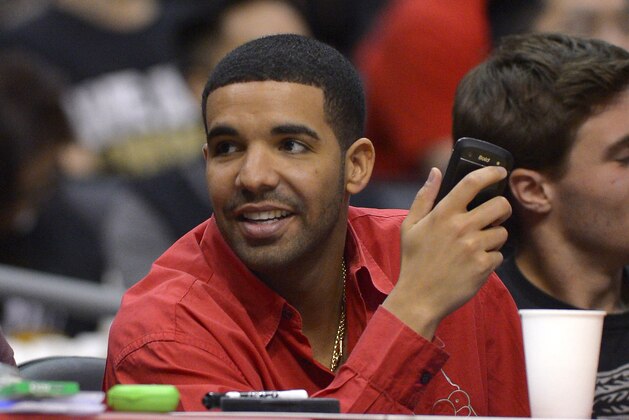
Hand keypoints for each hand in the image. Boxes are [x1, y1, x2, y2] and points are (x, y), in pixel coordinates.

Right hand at [383, 166, 510, 338]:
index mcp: (443, 213)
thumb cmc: (414, 261)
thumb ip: (424, 197)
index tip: (500, 172)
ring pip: (503, 232)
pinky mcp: (484, 266)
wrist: (419, 297)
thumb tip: (435, 172)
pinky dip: (491, 258)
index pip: (472, 183)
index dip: (491, 173)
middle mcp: (461, 227)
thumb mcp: (410, 226)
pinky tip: (475, 263)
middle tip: (493, 216)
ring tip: (478, 245)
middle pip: (500, 205)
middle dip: (501, 209)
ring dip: (495, 237)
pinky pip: (500, 254)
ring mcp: (474, 247)